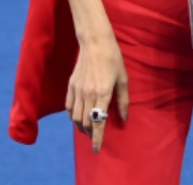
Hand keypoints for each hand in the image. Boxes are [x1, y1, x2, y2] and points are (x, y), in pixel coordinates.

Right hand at [65, 35, 128, 152]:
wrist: (95, 43)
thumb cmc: (113, 59)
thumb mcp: (123, 79)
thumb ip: (123, 101)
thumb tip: (124, 118)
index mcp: (102, 93)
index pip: (98, 122)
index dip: (97, 138)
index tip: (96, 149)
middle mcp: (88, 94)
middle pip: (85, 122)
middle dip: (90, 133)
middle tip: (95, 138)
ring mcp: (77, 90)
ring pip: (75, 117)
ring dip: (81, 127)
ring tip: (87, 130)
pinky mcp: (71, 86)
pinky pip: (68, 107)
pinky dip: (72, 116)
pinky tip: (77, 118)